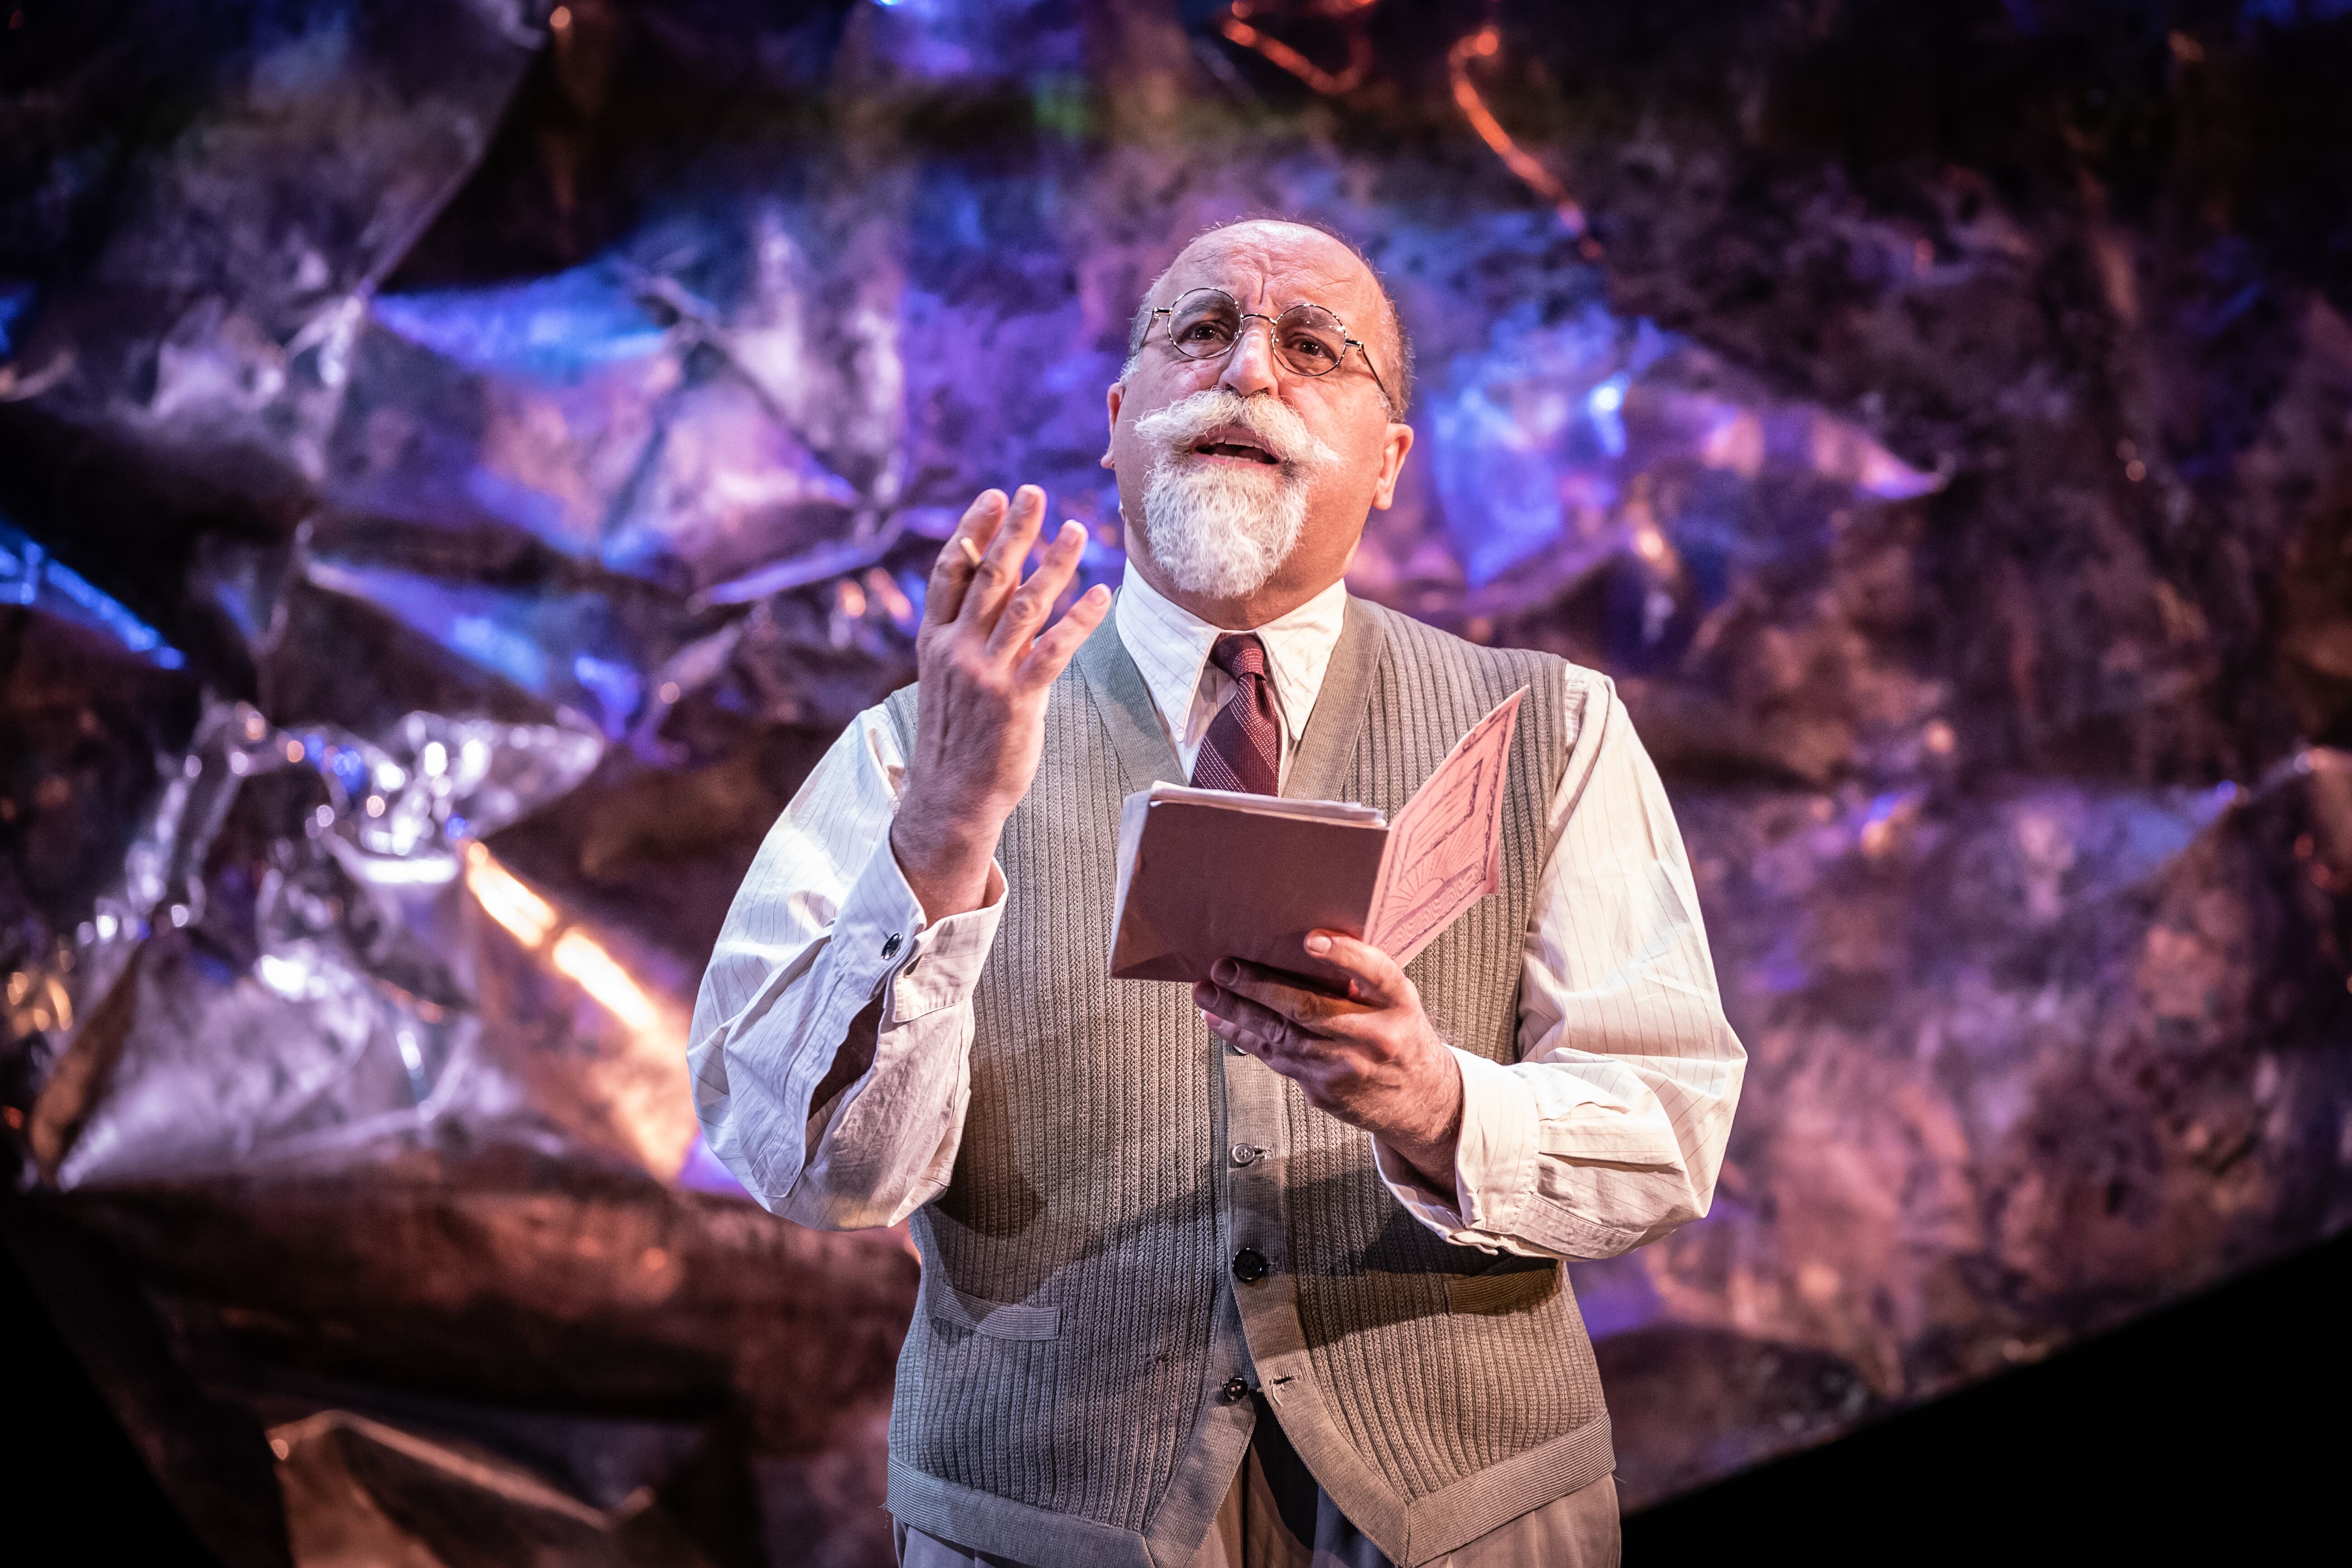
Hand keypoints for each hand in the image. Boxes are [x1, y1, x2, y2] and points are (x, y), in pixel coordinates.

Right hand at [892, 485, 1112, 918]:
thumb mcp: (947, 679)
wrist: (951, 797)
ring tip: (1078, 531)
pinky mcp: (1017, 701)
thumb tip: (998, 593)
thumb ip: (968, 635)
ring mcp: (986, 675)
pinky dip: (1079, 618)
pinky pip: (1053, 649)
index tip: (994, 496)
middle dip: (1015, 531)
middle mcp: (956, 651)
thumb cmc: (956, 736)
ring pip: (1025, 604)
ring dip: (1054, 564)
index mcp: (935, 641)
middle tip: (1035, 493)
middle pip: (989, 576)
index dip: (973, 530)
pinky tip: (1100, 594)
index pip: (951, 572)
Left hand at [1194, 931, 1465, 1191]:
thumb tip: (1299, 945)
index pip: (1376, 973)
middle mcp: (1376, 1037)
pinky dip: (1244, 1038)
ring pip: (1282, 1037)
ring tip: (1207, 993)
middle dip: (1259, 987)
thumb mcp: (1396, 1000)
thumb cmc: (1400, 1036)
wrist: (1421, 1102)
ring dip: (1237, 1013)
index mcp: (1399, 1004)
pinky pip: (1277, 1060)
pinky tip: (1221, 1022)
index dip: (1344, 955)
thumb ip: (1362, 976)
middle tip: (1224, 968)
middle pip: (1310, 1009)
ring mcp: (1347, 1069)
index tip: (1311, 940)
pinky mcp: (1324, 1092)